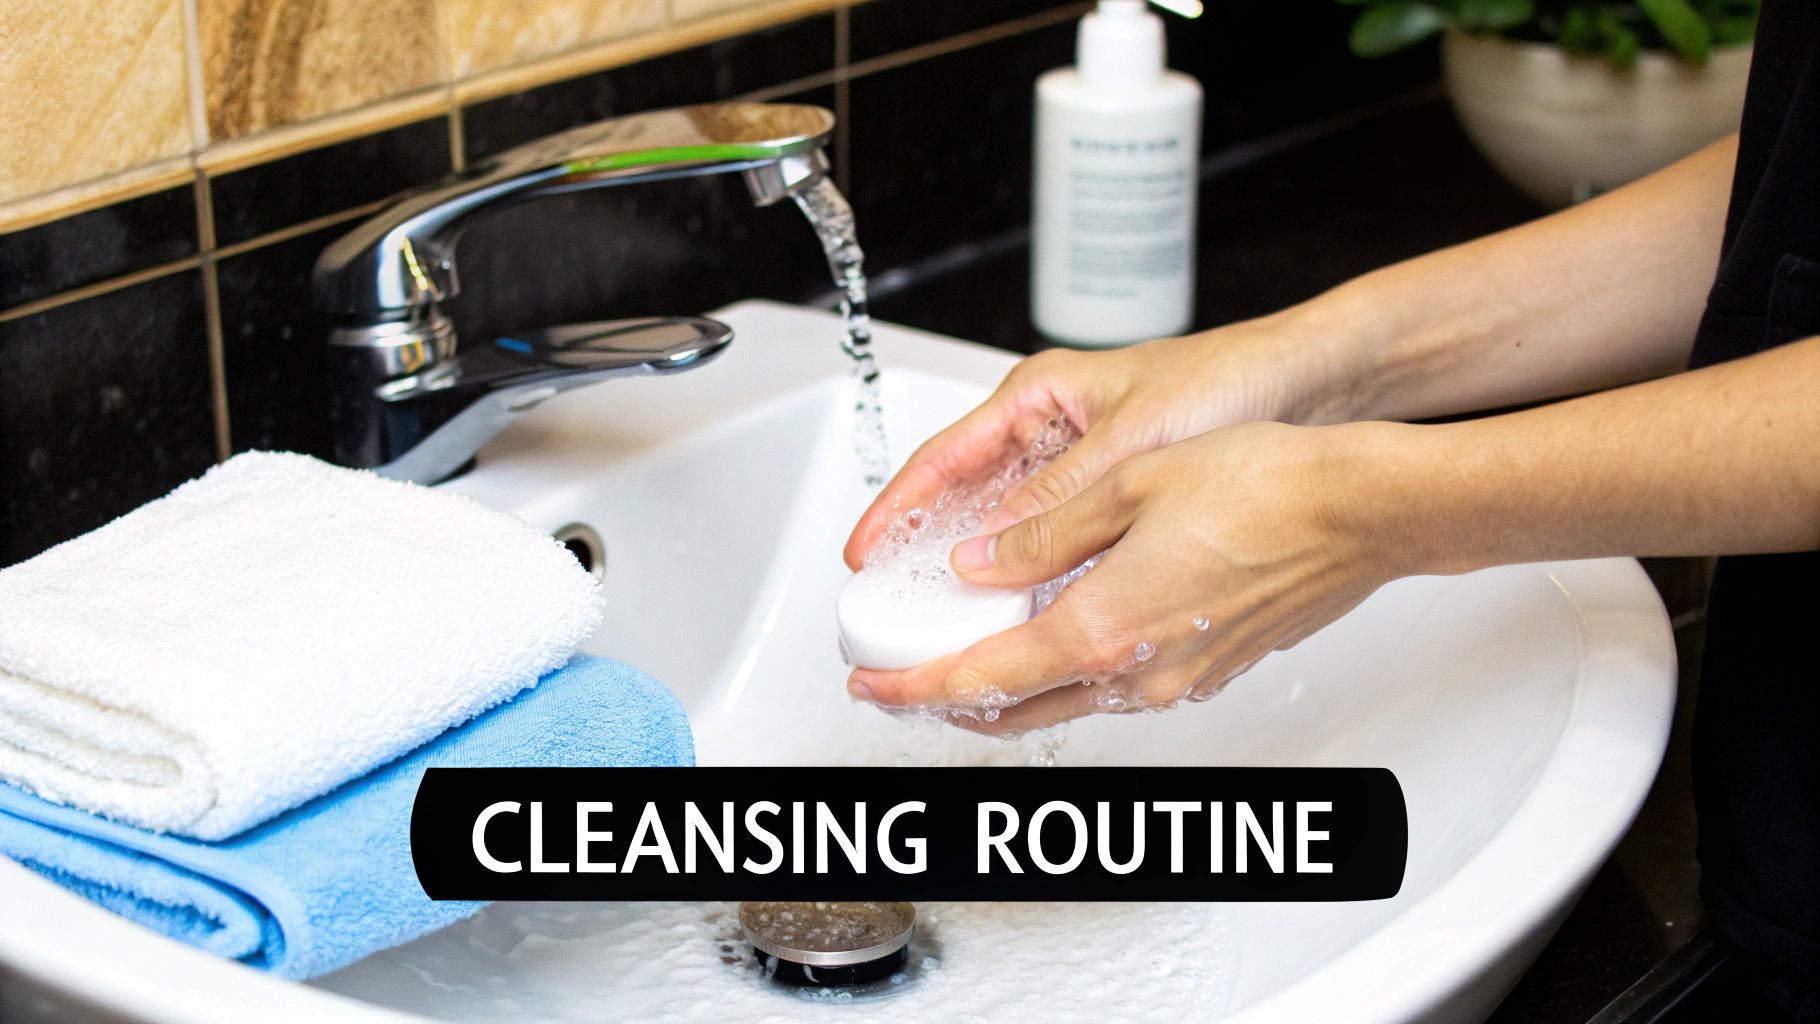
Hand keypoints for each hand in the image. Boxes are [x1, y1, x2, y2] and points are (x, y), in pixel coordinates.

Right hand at [842, 310, 1352, 570]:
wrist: (1312, 385)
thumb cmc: (1228, 379)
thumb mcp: (1128, 444)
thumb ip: (1055, 500)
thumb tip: (986, 552)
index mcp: (1038, 398)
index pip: (943, 460)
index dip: (896, 510)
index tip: (862, 554)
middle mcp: (1053, 436)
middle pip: (965, 501)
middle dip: (925, 552)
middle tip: (890, 604)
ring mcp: (1082, 471)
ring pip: (1009, 532)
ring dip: (980, 573)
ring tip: (946, 622)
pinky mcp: (1117, 501)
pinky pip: (1057, 548)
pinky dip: (1036, 580)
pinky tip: (1026, 616)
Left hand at [846, 421, 1420, 733]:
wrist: (1360, 513)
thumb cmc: (1265, 489)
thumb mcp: (1128, 486)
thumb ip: (1042, 532)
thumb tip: (980, 562)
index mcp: (1102, 629)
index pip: (979, 680)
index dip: (913, 688)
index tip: (870, 685)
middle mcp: (1136, 674)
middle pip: (1014, 712)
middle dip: (944, 702)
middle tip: (898, 680)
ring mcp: (1175, 682)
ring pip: (1064, 705)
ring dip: (1003, 692)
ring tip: (961, 658)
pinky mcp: (1205, 671)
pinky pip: (1113, 688)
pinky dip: (1063, 676)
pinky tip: (1052, 637)